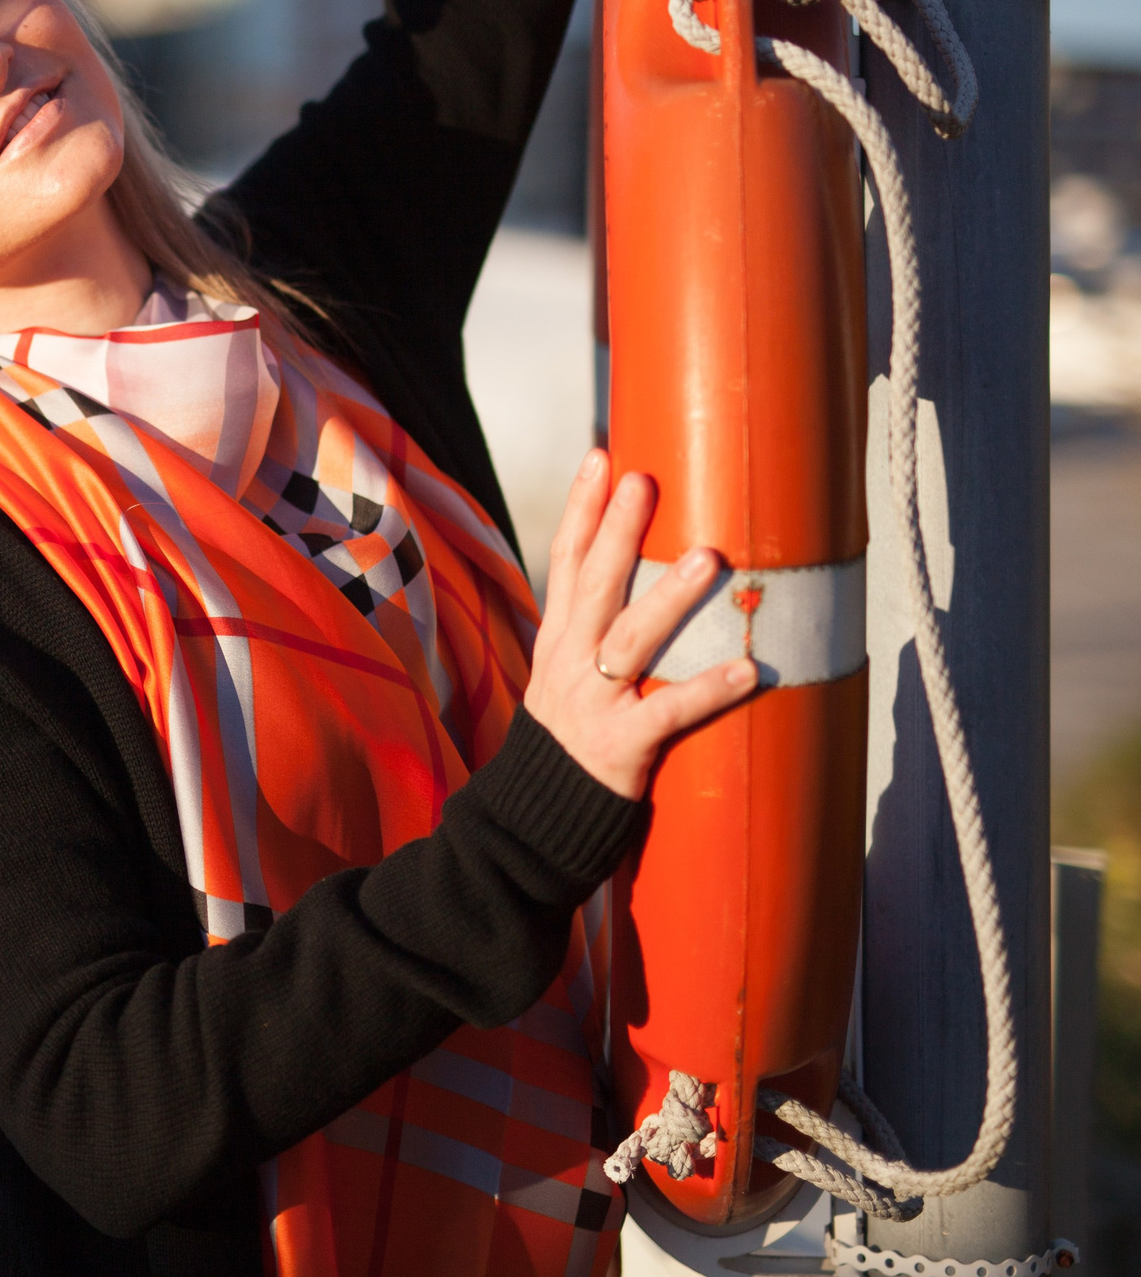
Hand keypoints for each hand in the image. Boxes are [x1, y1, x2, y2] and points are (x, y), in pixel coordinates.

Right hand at [519, 452, 758, 799]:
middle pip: (592, 584)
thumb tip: (652, 586)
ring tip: (710, 558)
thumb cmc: (568, 745)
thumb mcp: (567, 678)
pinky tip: (745, 671)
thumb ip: (598, 635)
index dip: (582, 507)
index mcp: (557, 640)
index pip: (565, 560)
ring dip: (669, 597)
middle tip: (644, 478)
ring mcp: (592, 703)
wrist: (532, 822)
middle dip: (617, 528)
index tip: (602, 454)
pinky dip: (706, 692)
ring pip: (628, 640)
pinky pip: (668, 714)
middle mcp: (568, 662)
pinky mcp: (619, 747)